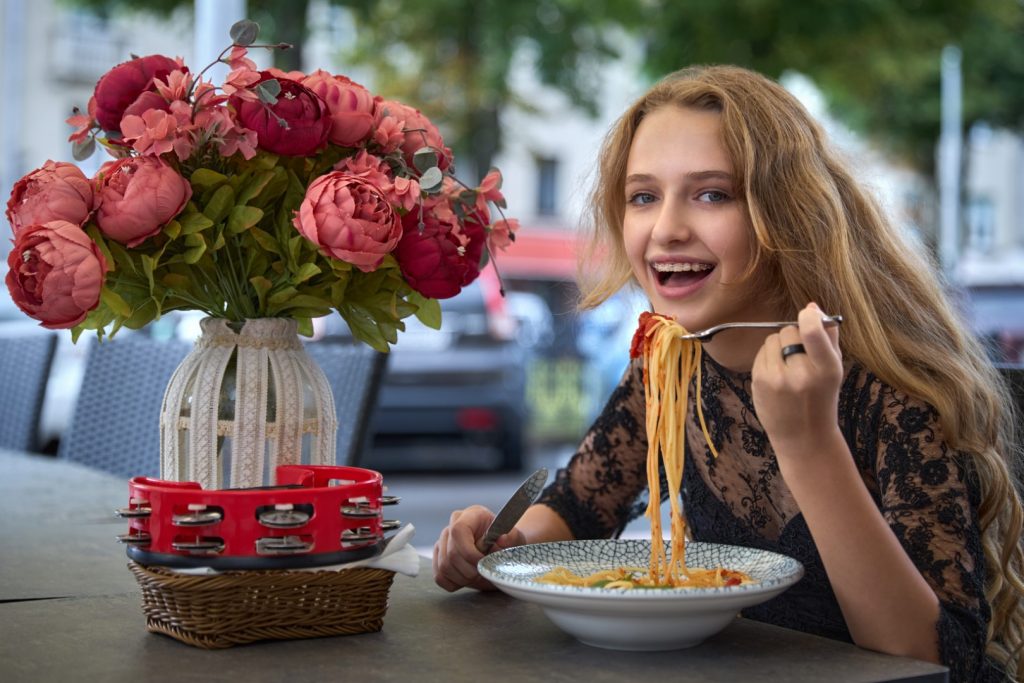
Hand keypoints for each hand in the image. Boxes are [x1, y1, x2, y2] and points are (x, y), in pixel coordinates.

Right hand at [433, 504, 526, 591]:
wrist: (500, 549)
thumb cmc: (507, 542)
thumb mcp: (516, 538)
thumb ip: (512, 537)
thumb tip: (503, 539)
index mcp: (472, 515)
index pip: (458, 531)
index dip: (468, 552)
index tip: (482, 563)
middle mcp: (453, 525)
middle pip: (450, 554)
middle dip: (469, 570)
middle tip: (483, 572)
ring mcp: (443, 541)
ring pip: (444, 567)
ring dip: (462, 579)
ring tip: (478, 576)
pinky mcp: (439, 556)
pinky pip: (439, 576)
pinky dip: (454, 583)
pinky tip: (467, 579)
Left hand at [751, 302, 844, 463]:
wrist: (803, 436)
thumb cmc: (822, 398)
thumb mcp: (835, 369)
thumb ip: (828, 336)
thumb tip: (812, 306)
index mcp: (826, 369)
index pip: (811, 331)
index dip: (807, 317)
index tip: (807, 315)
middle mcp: (801, 374)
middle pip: (789, 330)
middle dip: (793, 335)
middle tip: (800, 353)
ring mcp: (777, 379)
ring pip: (772, 339)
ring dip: (779, 346)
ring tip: (788, 366)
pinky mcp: (759, 382)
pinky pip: (761, 353)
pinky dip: (768, 357)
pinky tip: (778, 374)